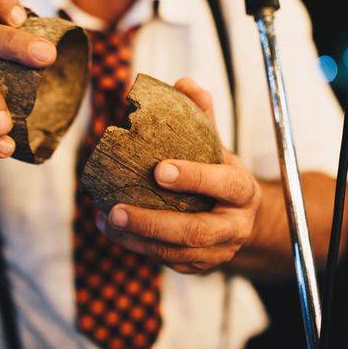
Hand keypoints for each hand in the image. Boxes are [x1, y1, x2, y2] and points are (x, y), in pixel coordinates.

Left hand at [96, 78, 261, 273]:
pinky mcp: (197, 266)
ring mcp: (216, 251)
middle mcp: (233, 225)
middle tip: (116, 209)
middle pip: (196, 231)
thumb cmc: (221, 175)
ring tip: (105, 219)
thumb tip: (183, 82)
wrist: (242, 219)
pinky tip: (109, 228)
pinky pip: (165, 260)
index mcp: (241, 190)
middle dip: (153, 222)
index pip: (223, 184)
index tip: (158, 169)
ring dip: (136, 238)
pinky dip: (135, 246)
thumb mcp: (217, 145)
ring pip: (175, 252)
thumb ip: (202, 115)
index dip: (193, 177)